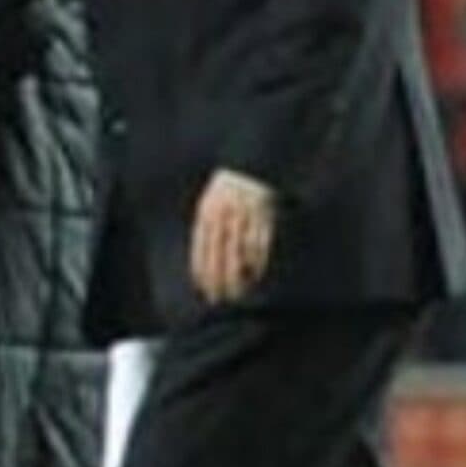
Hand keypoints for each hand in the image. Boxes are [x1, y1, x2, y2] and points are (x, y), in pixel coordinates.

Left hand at [191, 169, 277, 304]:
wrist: (249, 167)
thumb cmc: (226, 190)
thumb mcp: (209, 204)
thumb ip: (205, 229)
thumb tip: (202, 262)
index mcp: (207, 213)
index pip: (201, 248)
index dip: (202, 271)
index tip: (204, 289)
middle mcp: (224, 215)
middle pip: (220, 254)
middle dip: (219, 279)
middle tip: (219, 299)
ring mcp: (244, 216)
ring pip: (240, 252)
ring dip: (239, 275)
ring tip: (238, 293)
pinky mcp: (263, 217)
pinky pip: (259, 244)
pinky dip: (257, 262)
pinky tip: (255, 276)